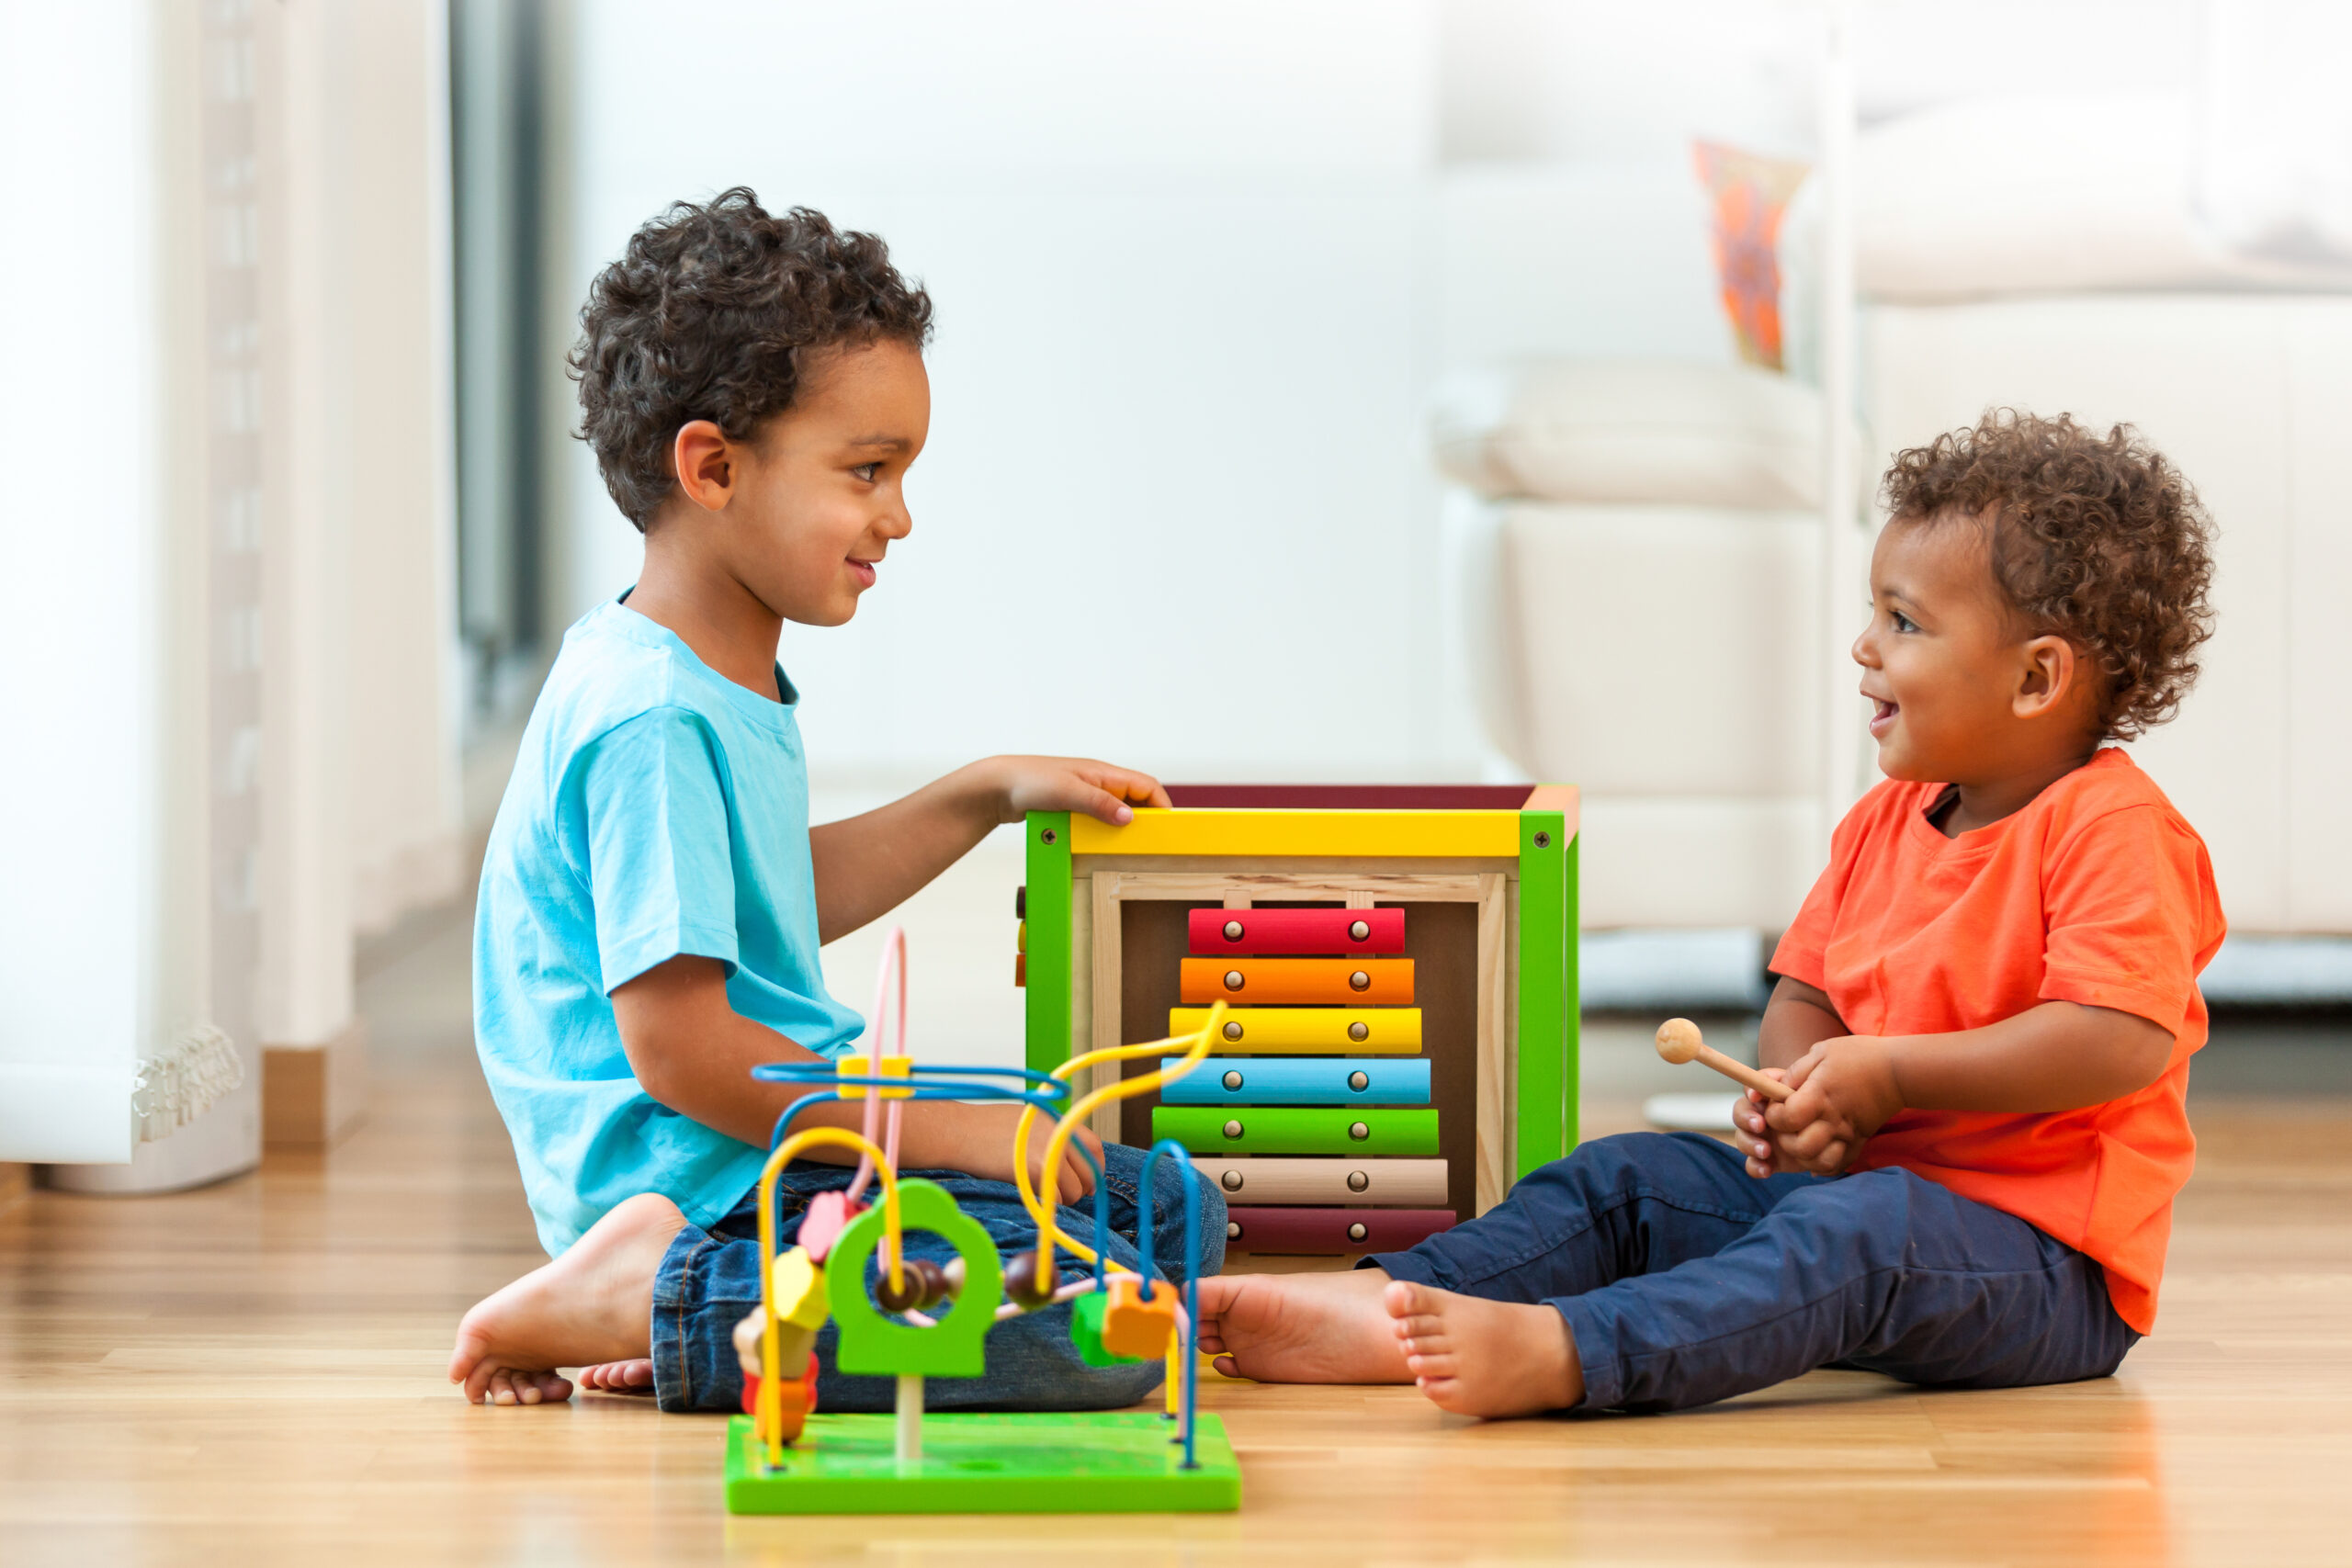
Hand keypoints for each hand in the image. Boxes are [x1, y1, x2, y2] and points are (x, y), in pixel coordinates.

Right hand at [912, 1101, 1102, 1204]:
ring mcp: (1049, 1151)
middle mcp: (1058, 1133)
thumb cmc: (982, 1127)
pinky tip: (1034, 1198)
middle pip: (1089, 1170)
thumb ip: (1048, 1134)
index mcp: (1057, 1119)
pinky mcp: (1036, 1170)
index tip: (1089, 1180)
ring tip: (1047, 1197)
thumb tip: (1066, 1159)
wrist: (958, 1131)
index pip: (1093, 1146)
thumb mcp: (1024, 1120)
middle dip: (1083, 1188)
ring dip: (1064, 1199)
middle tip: (1070, 1196)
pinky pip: (1055, 1197)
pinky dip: (1048, 1203)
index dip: (1095, 1167)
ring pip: (1074, 1188)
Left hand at [964, 755, 1170, 826]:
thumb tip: (1130, 819)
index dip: (1161, 805)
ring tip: (1123, 848)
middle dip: (1144, 820)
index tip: (1168, 827)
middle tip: (1148, 843)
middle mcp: (1098, 782)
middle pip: (1134, 800)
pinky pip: (1095, 820)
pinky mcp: (1071, 808)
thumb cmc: (1030, 781)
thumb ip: (1100, 804)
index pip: (1146, 785)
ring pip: (1115, 812)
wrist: (996, 787)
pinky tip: (1096, 846)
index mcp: (1104, 773)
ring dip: (1119, 828)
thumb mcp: (1069, 792)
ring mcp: (1085, 795)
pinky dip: (1100, 832)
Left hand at [1755, 1036, 1902, 1175]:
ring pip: (1819, 1162)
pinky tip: (1815, 1150)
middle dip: (1784, 1140)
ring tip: (1798, 1140)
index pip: (1786, 1117)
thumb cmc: (1857, 1056)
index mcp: (1820, 1095)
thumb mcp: (1820, 1053)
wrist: (1898, 1070)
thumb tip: (1772, 1087)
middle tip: (1785, 1126)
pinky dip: (1822, 1164)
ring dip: (1802, 1155)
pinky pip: (1837, 1165)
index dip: (1773, 1114)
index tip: (1775, 1105)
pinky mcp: (1859, 1142)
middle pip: (1800, 1147)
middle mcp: (1833, 1120)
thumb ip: (1793, 1073)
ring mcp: (1848, 1134)